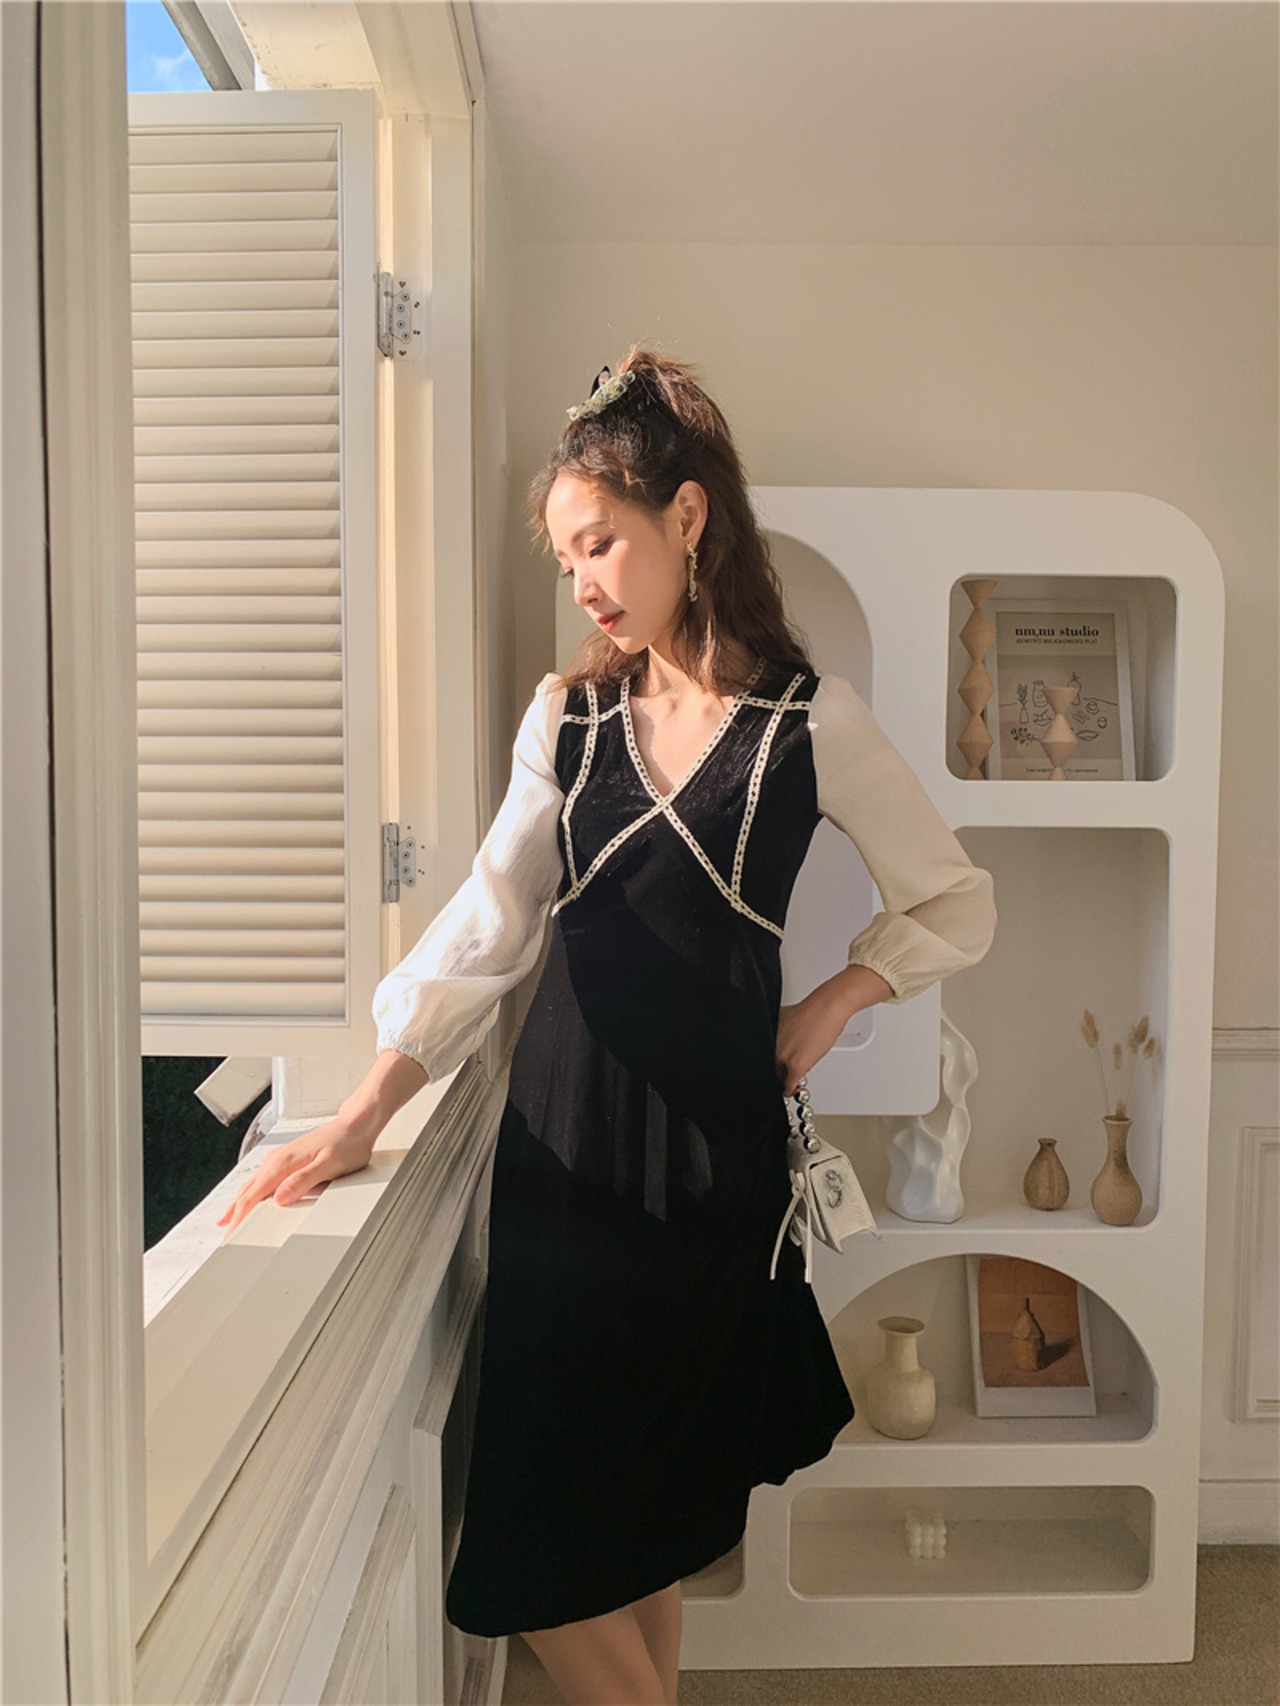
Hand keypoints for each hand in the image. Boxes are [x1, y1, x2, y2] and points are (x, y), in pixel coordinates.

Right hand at [216, 1118, 375, 1238]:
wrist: (355, 1124)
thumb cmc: (347, 1142)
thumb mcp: (329, 1165)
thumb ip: (303, 1181)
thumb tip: (280, 1197)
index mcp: (282, 1164)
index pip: (252, 1196)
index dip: (239, 1217)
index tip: (231, 1235)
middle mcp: (277, 1160)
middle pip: (247, 1191)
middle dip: (233, 1213)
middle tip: (225, 1235)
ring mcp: (281, 1159)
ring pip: (253, 1184)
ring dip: (239, 1203)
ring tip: (228, 1220)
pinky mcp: (288, 1160)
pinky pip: (262, 1179)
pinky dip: (251, 1192)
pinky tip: (252, 1197)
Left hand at [775, 986, 853, 1097]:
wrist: (826, 1009)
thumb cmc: (811, 1012)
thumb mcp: (785, 1021)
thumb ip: (779, 1035)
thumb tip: (780, 1045)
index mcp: (766, 1035)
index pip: (763, 1058)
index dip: (770, 1064)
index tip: (774, 1068)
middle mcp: (772, 1046)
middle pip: (771, 1067)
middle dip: (779, 1070)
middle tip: (786, 1073)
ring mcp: (783, 1056)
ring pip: (780, 1076)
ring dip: (785, 1078)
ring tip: (793, 1076)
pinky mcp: (796, 1065)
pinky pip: (790, 1084)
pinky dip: (790, 1089)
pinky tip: (790, 1091)